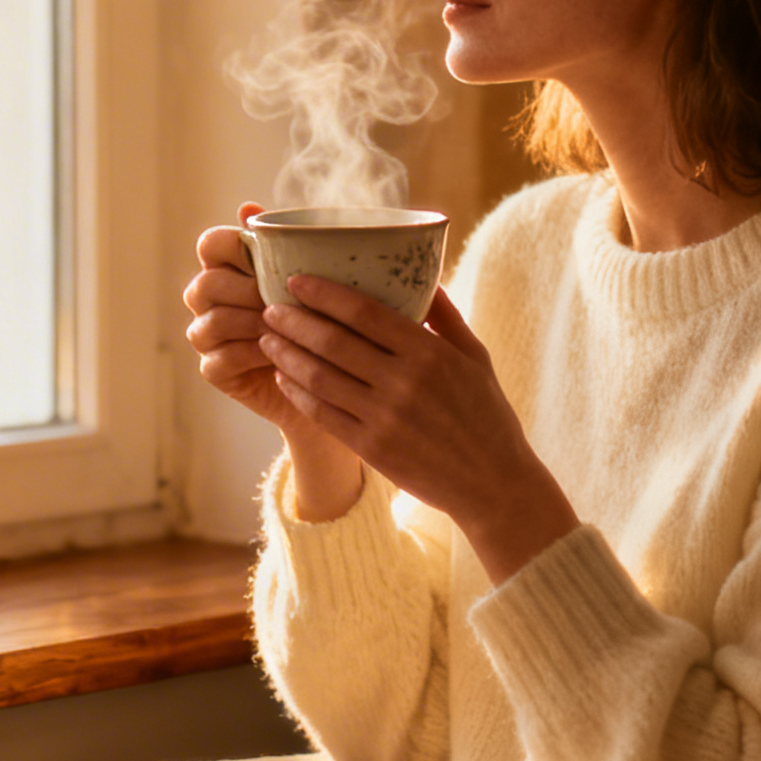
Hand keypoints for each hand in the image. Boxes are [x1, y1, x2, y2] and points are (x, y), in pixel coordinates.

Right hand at [183, 202, 339, 448]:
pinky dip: (254, 355)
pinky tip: (282, 355)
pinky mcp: (214, 369)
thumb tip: (248, 207)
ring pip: (212, 321)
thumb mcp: (313, 277)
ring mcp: (207, 334)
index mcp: (227, 266)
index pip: (210, 244)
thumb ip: (285, 244)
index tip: (268, 258)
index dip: (233, 247)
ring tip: (288, 328)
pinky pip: (222, 358)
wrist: (331, 376)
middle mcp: (209, 298)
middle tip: (283, 299)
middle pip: (206, 283)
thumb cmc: (321, 316)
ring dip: (253, 324)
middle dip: (247, 291)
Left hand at [259, 276, 575, 581]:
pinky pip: (322, 414)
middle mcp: (403, 383)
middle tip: (270, 307)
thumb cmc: (487, 416)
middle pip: (332, 342)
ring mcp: (384, 418)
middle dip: (294, 321)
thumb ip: (447, 316)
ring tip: (268, 338)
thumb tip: (424, 276)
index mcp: (429, 353)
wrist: (493, 484)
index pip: (363, 312)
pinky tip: (284, 377)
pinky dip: (298, 392)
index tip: (296, 280)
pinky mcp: (372, 449)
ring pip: (319, 377)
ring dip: (286, 354)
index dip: (323, 293)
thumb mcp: (476, 358)